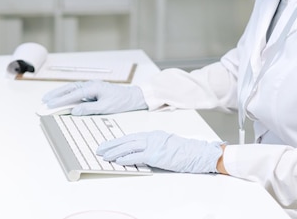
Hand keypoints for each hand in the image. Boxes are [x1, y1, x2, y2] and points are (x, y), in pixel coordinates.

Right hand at [41, 80, 147, 115]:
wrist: (132, 97)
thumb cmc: (120, 102)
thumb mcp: (105, 107)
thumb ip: (89, 108)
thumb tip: (74, 110)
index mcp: (92, 88)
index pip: (72, 94)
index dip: (60, 100)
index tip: (49, 104)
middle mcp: (90, 84)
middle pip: (69, 88)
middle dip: (55, 94)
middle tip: (44, 100)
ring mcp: (90, 86)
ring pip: (71, 88)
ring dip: (60, 93)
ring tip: (48, 98)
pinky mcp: (92, 89)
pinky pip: (76, 91)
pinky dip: (67, 94)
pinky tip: (62, 98)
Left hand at [96, 131, 222, 173]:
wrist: (196, 152)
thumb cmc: (184, 151)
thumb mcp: (165, 144)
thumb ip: (153, 146)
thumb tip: (141, 153)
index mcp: (152, 134)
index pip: (131, 137)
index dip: (118, 141)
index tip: (108, 145)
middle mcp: (150, 137)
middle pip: (126, 140)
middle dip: (111, 145)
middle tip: (100, 149)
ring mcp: (153, 144)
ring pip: (128, 147)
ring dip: (114, 152)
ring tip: (104, 156)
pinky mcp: (155, 154)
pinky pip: (137, 156)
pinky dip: (125, 158)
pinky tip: (117, 161)